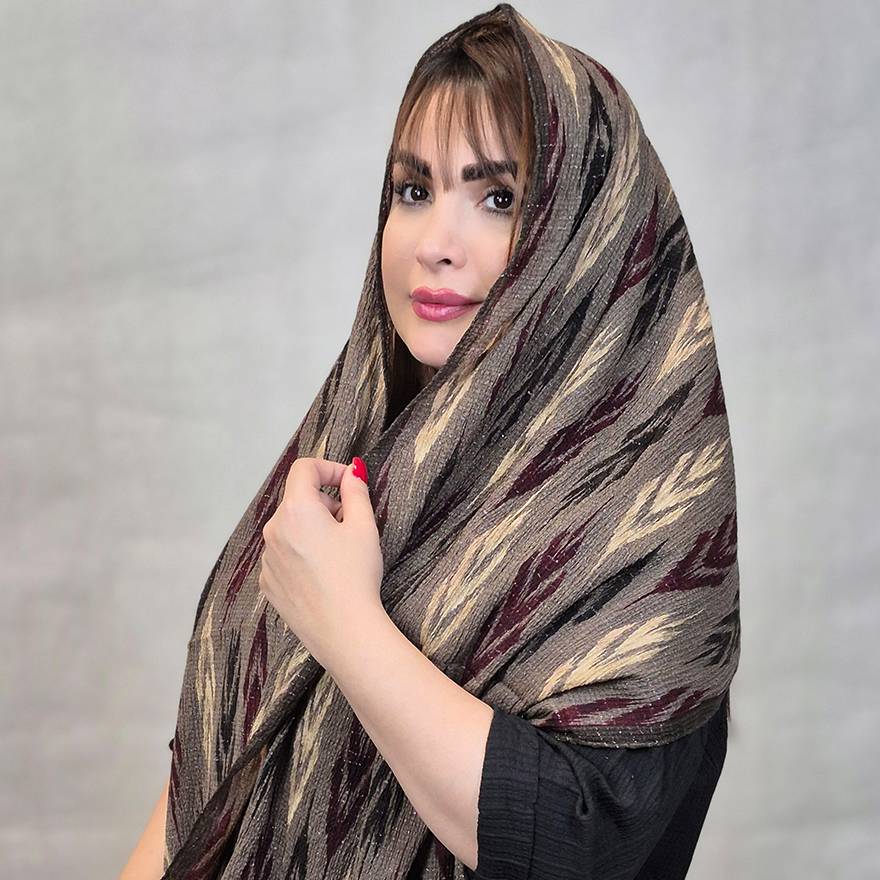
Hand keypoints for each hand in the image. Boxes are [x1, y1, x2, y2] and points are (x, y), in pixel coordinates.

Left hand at [258, 456, 383, 667]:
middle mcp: (274, 529)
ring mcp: (267, 557)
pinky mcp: (268, 581)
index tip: (349, 482)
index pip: (305, 468)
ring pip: (290, 527)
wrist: (344, 630)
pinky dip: (301, 553)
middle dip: (325, 503)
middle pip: (298, 499)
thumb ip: (356, 491)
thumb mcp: (364, 526)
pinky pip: (283, 553)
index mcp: (297, 510)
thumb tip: (352, 472)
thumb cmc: (356, 576)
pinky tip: (322, 574)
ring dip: (312, 528)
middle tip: (351, 523)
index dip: (330, 469)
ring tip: (338, 553)